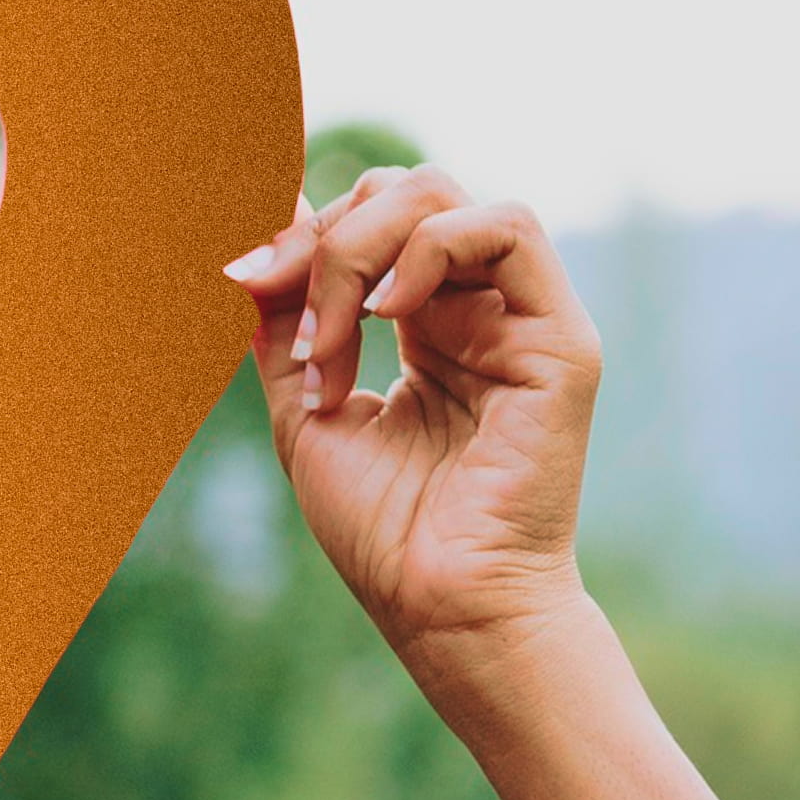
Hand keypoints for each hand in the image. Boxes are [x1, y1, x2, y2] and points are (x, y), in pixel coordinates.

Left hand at [226, 166, 603, 714]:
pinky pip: (507, 227)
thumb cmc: (383, 534)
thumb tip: (257, 229)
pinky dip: (429, 249)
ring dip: (361, 250)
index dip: (300, 233)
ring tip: (334, 337)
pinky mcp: (559, 338)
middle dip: (323, 238)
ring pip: (442, 195)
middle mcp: (476, 309)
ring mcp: (520, 318)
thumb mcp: (306, 414)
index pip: (368, 223)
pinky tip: (387, 315)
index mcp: (427, 326)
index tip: (239, 280)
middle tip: (283, 310)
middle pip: (399, 192)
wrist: (441, 607)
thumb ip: (284, 324)